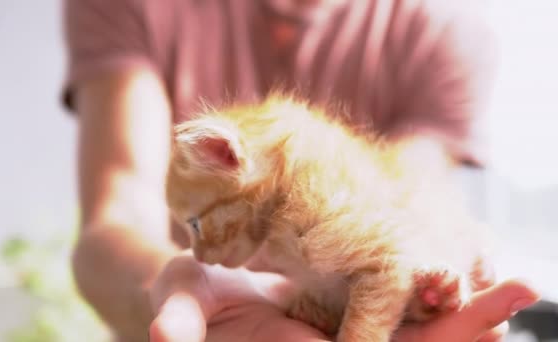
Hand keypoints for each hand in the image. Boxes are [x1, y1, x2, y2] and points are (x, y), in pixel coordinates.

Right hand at [148, 255, 539, 341]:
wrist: (195, 298)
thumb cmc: (185, 300)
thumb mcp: (179, 300)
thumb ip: (177, 321)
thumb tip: (161, 337)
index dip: (423, 340)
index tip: (477, 320)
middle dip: (461, 325)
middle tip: (518, 286)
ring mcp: (338, 336)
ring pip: (412, 335)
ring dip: (462, 315)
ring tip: (514, 283)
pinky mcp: (342, 321)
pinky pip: (399, 318)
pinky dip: (436, 302)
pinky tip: (466, 280)